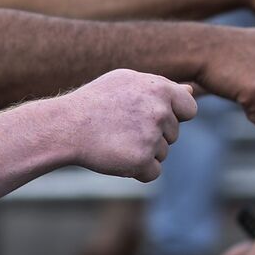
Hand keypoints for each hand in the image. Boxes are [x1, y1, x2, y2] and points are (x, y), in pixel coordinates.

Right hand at [58, 70, 197, 181]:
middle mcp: (160, 111)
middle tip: (123, 129)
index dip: (175, 116)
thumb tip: (191, 90)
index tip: (153, 118)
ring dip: (144, 152)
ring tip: (116, 141)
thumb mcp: (126, 82)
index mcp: (160, 88)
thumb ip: (160, 87)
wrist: (63, 127)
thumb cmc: (95, 102)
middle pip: (174, 134)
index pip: (189, 109)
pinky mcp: (141, 160)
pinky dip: (137, 171)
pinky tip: (117, 158)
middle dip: (154, 135)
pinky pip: (152, 172)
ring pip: (163, 153)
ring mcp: (152, 136)